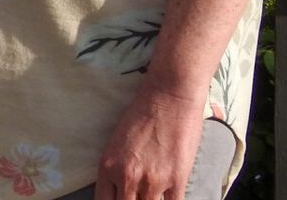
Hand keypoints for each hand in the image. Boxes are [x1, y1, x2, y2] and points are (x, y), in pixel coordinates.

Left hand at [94, 82, 204, 199]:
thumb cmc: (142, 113)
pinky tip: (169, 197)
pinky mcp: (177, 181)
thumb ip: (116, 168)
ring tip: (152, 194)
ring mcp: (153, 181)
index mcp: (108, 166)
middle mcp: (127, 177)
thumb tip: (120, 187)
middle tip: (138, 196)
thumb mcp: (116, 142)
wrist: (169, 96)